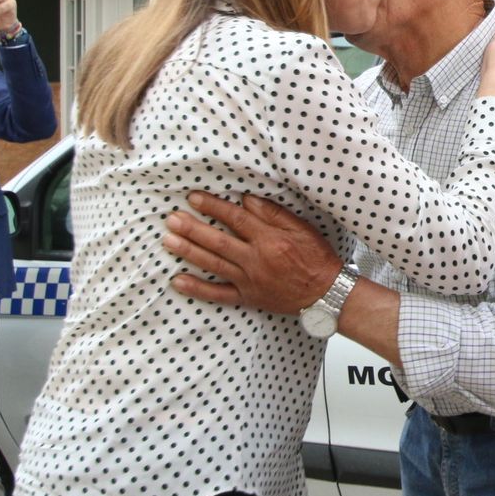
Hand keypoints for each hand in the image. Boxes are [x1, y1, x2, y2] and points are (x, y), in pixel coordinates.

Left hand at [163, 191, 341, 312]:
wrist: (326, 294)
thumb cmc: (316, 258)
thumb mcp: (302, 228)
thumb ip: (273, 214)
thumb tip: (246, 199)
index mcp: (270, 240)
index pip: (235, 219)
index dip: (213, 207)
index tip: (193, 198)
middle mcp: (256, 260)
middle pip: (218, 241)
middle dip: (192, 229)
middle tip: (171, 219)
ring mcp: (249, 280)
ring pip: (213, 264)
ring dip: (188, 252)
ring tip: (168, 240)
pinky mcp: (248, 297)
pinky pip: (218, 294)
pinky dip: (197, 288)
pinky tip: (178, 280)